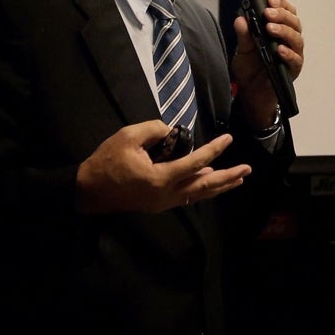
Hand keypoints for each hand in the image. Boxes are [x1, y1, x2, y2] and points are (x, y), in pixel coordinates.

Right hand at [75, 120, 251, 214]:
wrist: (87, 191)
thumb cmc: (106, 162)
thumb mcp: (127, 137)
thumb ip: (154, 130)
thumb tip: (173, 132)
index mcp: (160, 178)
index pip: (196, 163)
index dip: (214, 150)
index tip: (228, 140)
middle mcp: (167, 194)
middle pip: (205, 186)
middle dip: (228, 177)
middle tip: (247, 169)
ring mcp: (163, 203)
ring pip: (198, 194)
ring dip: (219, 185)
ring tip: (238, 178)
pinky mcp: (158, 204)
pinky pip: (187, 196)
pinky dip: (202, 189)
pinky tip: (210, 181)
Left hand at [231, 0, 303, 127]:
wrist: (250, 93)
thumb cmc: (250, 69)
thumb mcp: (243, 49)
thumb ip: (244, 35)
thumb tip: (241, 19)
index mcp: (280, 32)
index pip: (287, 13)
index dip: (282, 5)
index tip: (270, 0)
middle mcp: (289, 42)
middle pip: (294, 23)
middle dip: (282, 15)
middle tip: (268, 13)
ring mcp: (293, 56)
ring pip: (297, 39)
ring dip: (284, 31)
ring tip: (270, 28)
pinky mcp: (292, 70)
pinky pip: (295, 60)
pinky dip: (288, 53)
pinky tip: (279, 49)